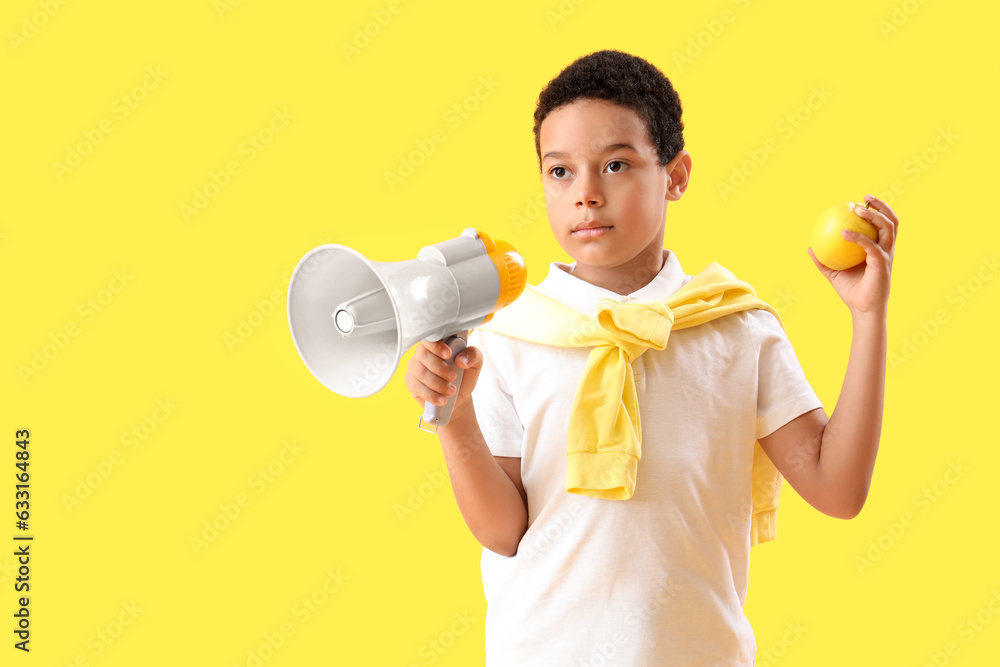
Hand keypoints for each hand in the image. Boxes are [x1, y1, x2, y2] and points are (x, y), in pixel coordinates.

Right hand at [404, 340, 482, 422]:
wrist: (457, 396)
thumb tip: (460, 359)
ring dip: (437, 383)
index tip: (448, 355)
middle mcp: (422, 352)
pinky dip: (431, 395)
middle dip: (440, 368)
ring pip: (420, 372)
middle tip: (453, 377)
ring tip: (451, 391)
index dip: (437, 345)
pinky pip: (416, 387)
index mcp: (438, 343)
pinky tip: (442, 399)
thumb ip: (473, 355)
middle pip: (423, 354)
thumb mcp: (475, 364)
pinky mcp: (411, 382)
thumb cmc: (464, 376)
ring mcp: (414, 367)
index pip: (430, 337)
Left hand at [808, 194, 898, 314]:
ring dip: (874, 216)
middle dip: (882, 206)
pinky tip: (843, 233)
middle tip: (865, 197)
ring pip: (888, 228)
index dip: (876, 210)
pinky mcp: (882, 264)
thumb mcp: (833, 273)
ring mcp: (887, 256)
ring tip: (858, 209)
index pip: (882, 225)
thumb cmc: (851, 292)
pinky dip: (858, 237)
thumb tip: (809, 247)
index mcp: (879, 249)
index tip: (860, 201)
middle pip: (892, 221)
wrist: (862, 309)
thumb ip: (823, 260)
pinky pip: (870, 246)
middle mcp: (886, 250)